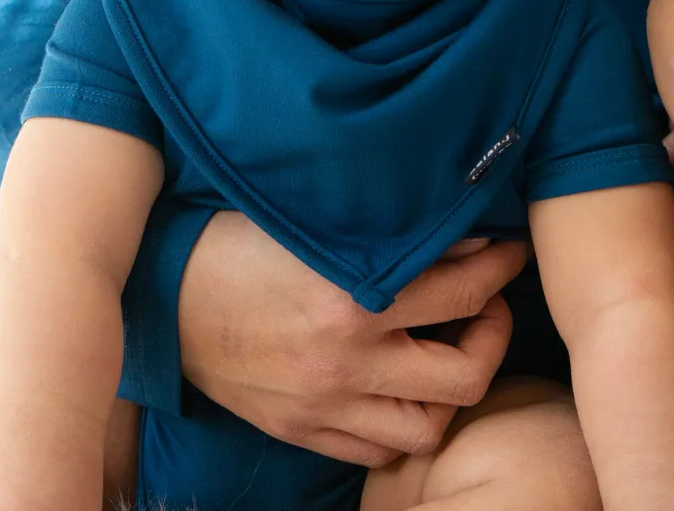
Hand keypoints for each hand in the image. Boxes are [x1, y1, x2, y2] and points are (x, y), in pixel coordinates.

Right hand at [179, 211, 525, 466]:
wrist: (163, 292)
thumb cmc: (234, 241)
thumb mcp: (310, 222)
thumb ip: (387, 232)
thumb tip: (458, 237)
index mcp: (352, 298)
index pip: (461, 288)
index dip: (499, 267)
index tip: (510, 252)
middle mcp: (347, 361)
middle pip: (464, 373)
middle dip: (493, 335)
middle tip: (488, 306)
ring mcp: (325, 405)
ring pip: (427, 427)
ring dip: (453, 390)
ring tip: (451, 354)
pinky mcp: (300, 430)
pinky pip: (374, 451)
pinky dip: (401, 426)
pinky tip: (401, 392)